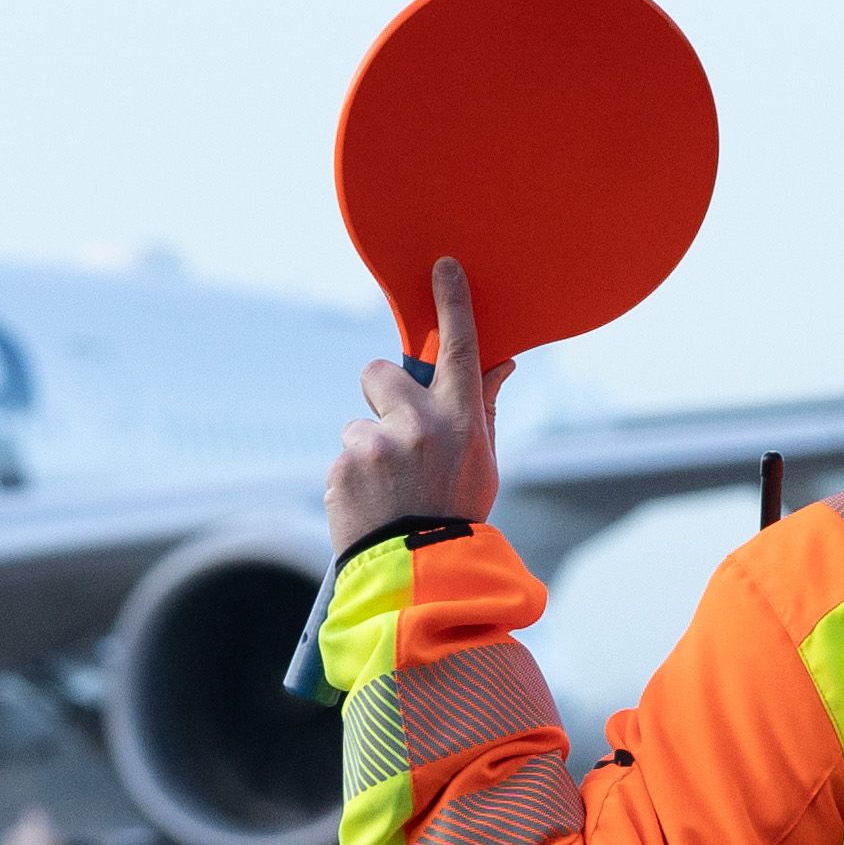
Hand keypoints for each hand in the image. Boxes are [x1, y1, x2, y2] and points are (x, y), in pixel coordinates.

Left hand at [326, 256, 508, 547]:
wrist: (418, 577)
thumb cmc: (455, 516)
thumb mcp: (483, 464)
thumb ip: (483, 409)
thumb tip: (501, 362)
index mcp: (463, 422)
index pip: (461, 350)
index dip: (453, 304)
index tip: (444, 267)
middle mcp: (421, 425)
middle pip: (379, 373)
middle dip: (379, 398)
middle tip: (394, 438)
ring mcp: (379, 445)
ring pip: (358, 426)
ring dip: (366, 452)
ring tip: (385, 492)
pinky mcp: (343, 467)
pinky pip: (342, 459)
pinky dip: (351, 480)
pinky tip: (370, 506)